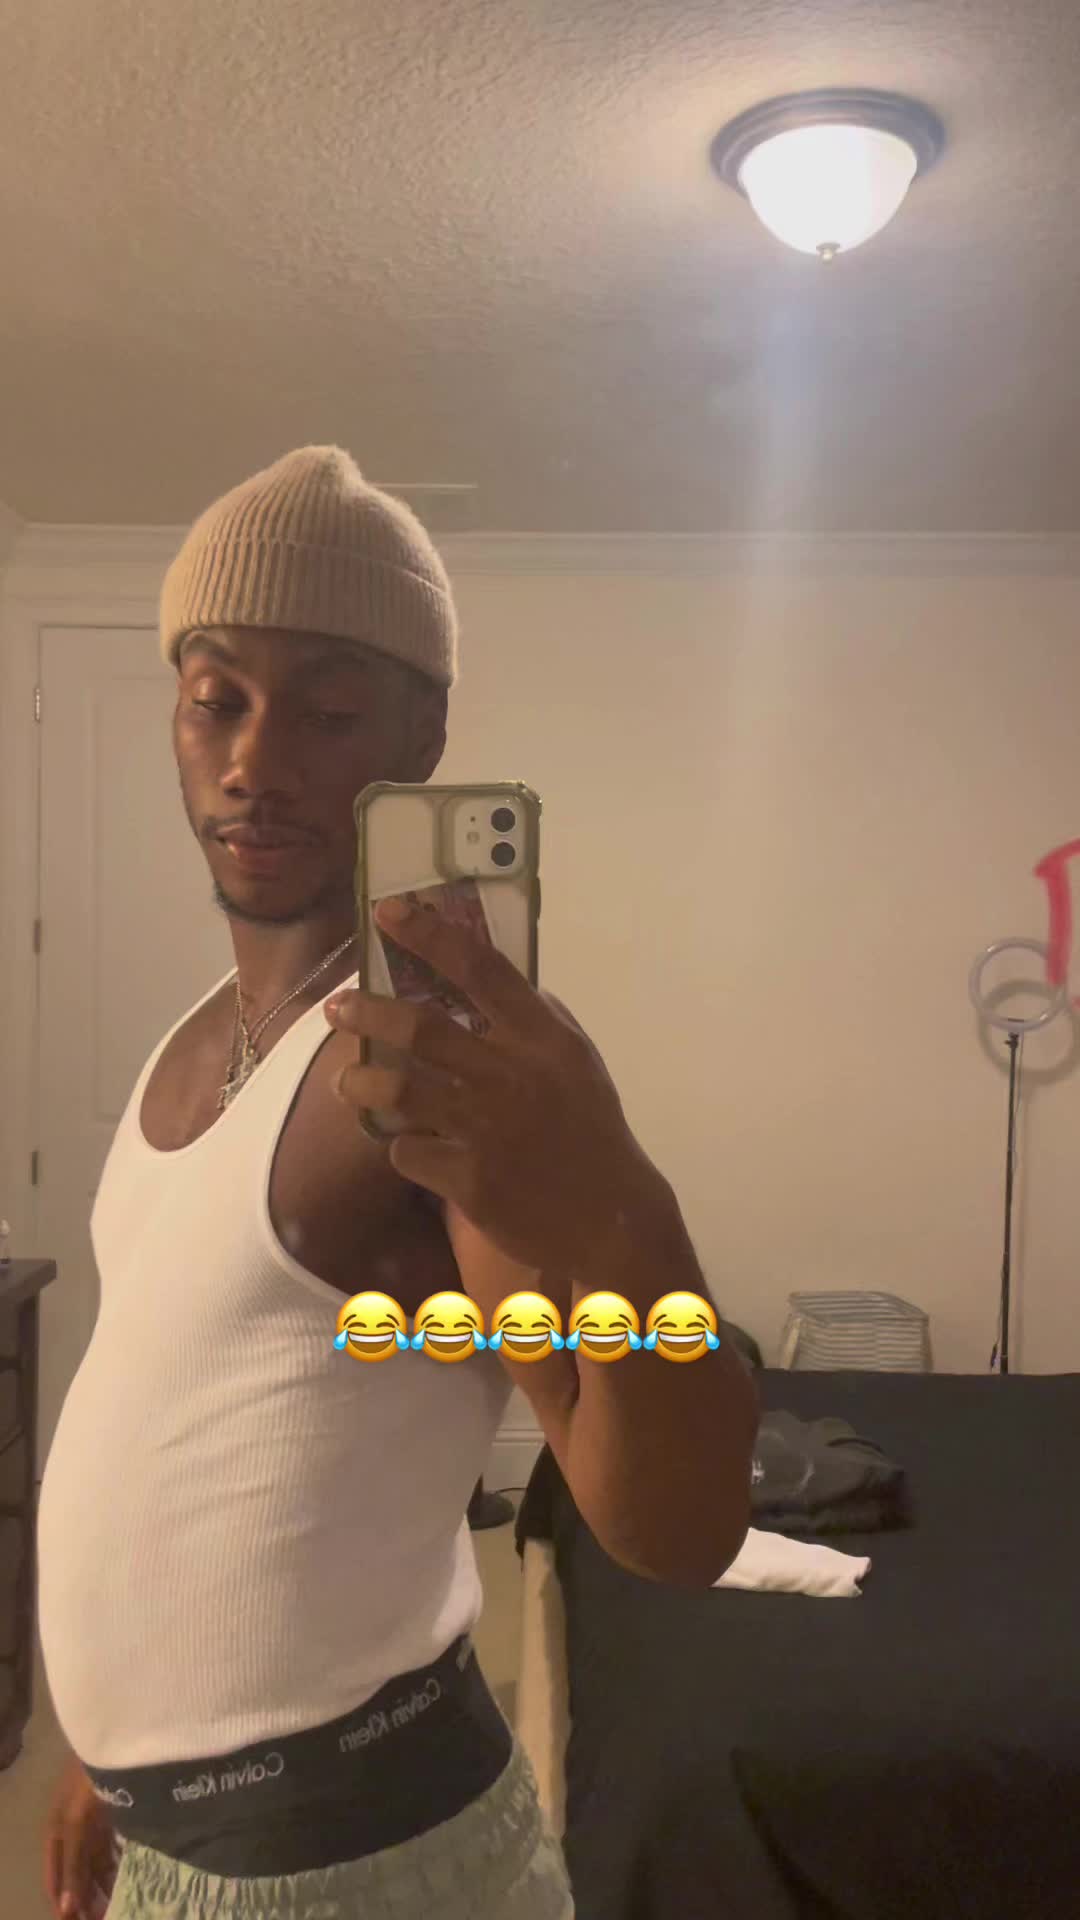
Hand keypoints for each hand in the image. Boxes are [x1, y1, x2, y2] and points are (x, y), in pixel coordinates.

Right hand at [44, 1752, 116, 1918]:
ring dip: (105, 1884)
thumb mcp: (76, 1825)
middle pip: (77, 1875)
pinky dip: (118, 1864)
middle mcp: (71, 1832)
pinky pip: (111, 1847)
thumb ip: (73, 1867)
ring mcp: (92, 1822)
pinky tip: (129, 1876)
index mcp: (56, 1835)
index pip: (56, 1881)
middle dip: (88, 1899)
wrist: (116, 1739)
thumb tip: (66, 1909)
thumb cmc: (88, 1781)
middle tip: (106, 1918)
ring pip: (96, 1863)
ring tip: (119, 1904)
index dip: (65, 1906)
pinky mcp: (112, 1812)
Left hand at [326, 897, 658, 1275]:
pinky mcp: (470, 1180)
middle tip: (337, 1006)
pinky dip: (400, 1144)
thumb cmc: (592, 1131)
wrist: (611, 1218)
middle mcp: (512, 1076)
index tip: (388, 912)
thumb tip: (491, 980)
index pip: (482, 970)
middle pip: (423, 1029)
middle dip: (369, 1011)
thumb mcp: (578, 1062)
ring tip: (346, 1079)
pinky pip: (409, 1151)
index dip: (430, 935)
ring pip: (401, 1090)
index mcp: (542, 1040)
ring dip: (361, 1080)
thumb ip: (538, 1018)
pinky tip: (403, 1143)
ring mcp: (488, 1130)